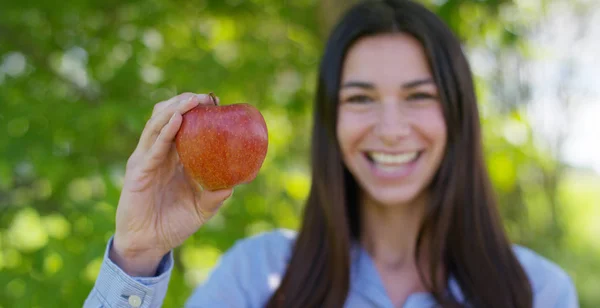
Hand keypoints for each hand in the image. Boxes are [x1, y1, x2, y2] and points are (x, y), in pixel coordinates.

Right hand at [110, 93, 233, 275]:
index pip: (181, 124)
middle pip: (167, 116)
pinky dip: (165, 131)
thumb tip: (236, 181)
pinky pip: (153, 146)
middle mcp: (158, 153)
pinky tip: (177, 120)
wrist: (148, 244)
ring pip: (157, 124)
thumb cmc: (174, 224)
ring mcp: (146, 159)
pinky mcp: (138, 170)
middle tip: (206, 97)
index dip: (196, 110)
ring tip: (193, 100)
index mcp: (172, 157)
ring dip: (175, 108)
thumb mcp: (202, 208)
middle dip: (185, 102)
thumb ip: (216, 194)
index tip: (216, 101)